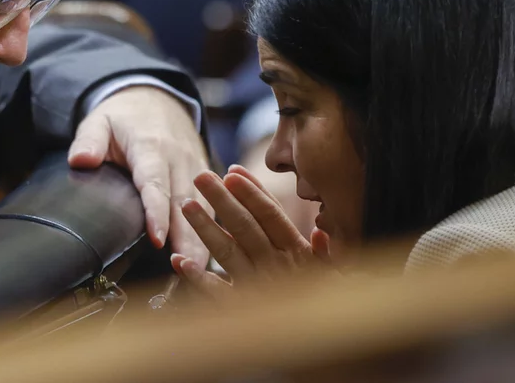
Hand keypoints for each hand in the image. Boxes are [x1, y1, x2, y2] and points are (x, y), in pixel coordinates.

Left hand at [68, 86, 211, 264]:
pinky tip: (209, 258)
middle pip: (185, 202)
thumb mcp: (100, 120)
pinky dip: (212, 231)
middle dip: (187, 236)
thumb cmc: (124, 117)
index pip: (155, 182)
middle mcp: (179, 157)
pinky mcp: (203, 176)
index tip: (156, 239)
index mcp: (152, 145)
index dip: (157, 212)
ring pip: (202, 207)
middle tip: (186, 268)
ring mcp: (195, 166)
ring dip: (203, 239)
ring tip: (200, 270)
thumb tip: (80, 161)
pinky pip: (210, 205)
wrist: (157, 99)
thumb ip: (89, 140)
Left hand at [170, 165, 332, 298]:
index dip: (252, 192)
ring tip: (186, 206)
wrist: (321, 343)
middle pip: (245, 227)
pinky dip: (197, 278)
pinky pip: (217, 293)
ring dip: (206, 228)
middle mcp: (276, 268)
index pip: (272, 216)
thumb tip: (320, 230)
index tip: (233, 171)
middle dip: (222, 199)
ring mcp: (257, 289)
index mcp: (297, 254)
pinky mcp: (242, 312)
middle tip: (201, 176)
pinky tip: (178, 260)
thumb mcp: (336, 277)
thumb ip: (326, 253)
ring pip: (228, 253)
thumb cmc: (327, 305)